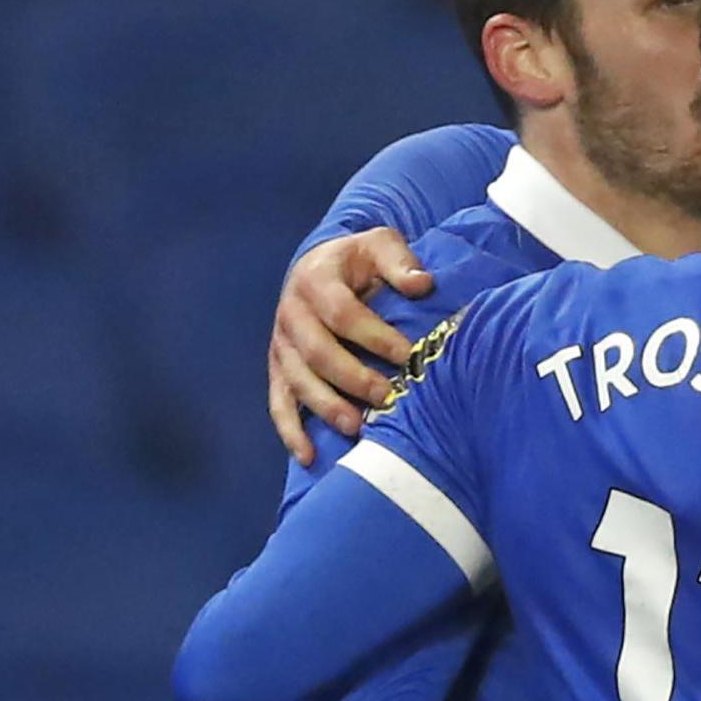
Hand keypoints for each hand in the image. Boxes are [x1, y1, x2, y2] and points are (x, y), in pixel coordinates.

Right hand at [268, 229, 434, 464]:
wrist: (319, 266)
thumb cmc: (358, 260)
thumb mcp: (380, 244)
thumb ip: (399, 261)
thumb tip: (422, 285)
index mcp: (315, 280)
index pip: (343, 313)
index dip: (375, 336)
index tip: (409, 355)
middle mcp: (291, 313)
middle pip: (318, 352)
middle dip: (354, 378)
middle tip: (388, 397)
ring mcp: (281, 345)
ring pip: (298, 381)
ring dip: (326, 407)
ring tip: (357, 427)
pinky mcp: (278, 369)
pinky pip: (279, 402)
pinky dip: (290, 431)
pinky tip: (308, 456)